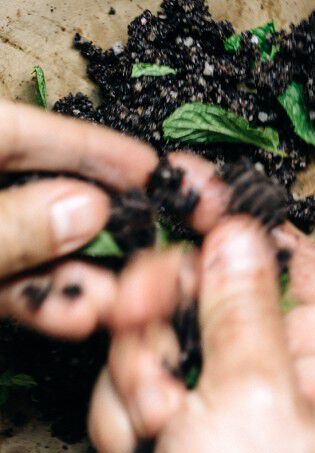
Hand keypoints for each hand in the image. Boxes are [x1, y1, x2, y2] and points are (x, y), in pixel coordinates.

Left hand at [0, 101, 233, 339]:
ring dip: (84, 280)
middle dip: (109, 234)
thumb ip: (11, 225)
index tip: (157, 170)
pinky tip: (76, 320)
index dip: (102, 150)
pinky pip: (9, 283)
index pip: (40, 132)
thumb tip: (87, 211)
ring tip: (126, 306)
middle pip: (52, 198)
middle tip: (161, 255)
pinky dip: (41, 301)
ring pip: (38, 251)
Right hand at [89, 218, 314, 452]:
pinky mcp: (183, 439)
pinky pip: (136, 391)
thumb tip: (239, 230)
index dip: (239, 232)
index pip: (293, 265)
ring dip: (145, 384)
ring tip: (165, 432)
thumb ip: (240, 303)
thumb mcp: (253, 394)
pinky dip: (130, 425)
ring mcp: (231, 413)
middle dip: (168, 321)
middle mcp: (289, 383)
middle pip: (212, 297)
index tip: (192, 202)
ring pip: (161, 344)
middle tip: (144, 329)